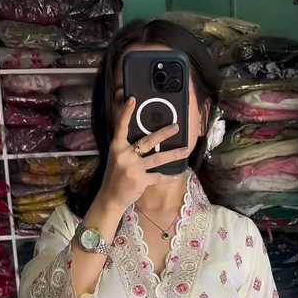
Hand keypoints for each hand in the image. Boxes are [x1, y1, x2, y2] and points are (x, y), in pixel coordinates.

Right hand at [97, 97, 193, 211]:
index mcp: (117, 147)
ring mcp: (134, 168)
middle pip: (148, 141)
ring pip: (158, 159)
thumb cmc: (115, 176)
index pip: (121, 126)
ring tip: (186, 149)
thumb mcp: (117, 157)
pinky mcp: (141, 181)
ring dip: (174, 154)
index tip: (132, 99)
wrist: (111, 198)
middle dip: (164, 133)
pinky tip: (178, 174)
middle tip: (176, 126)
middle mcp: (125, 155)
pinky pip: (159, 177)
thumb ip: (128, 146)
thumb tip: (146, 137)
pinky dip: (169, 176)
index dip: (126, 112)